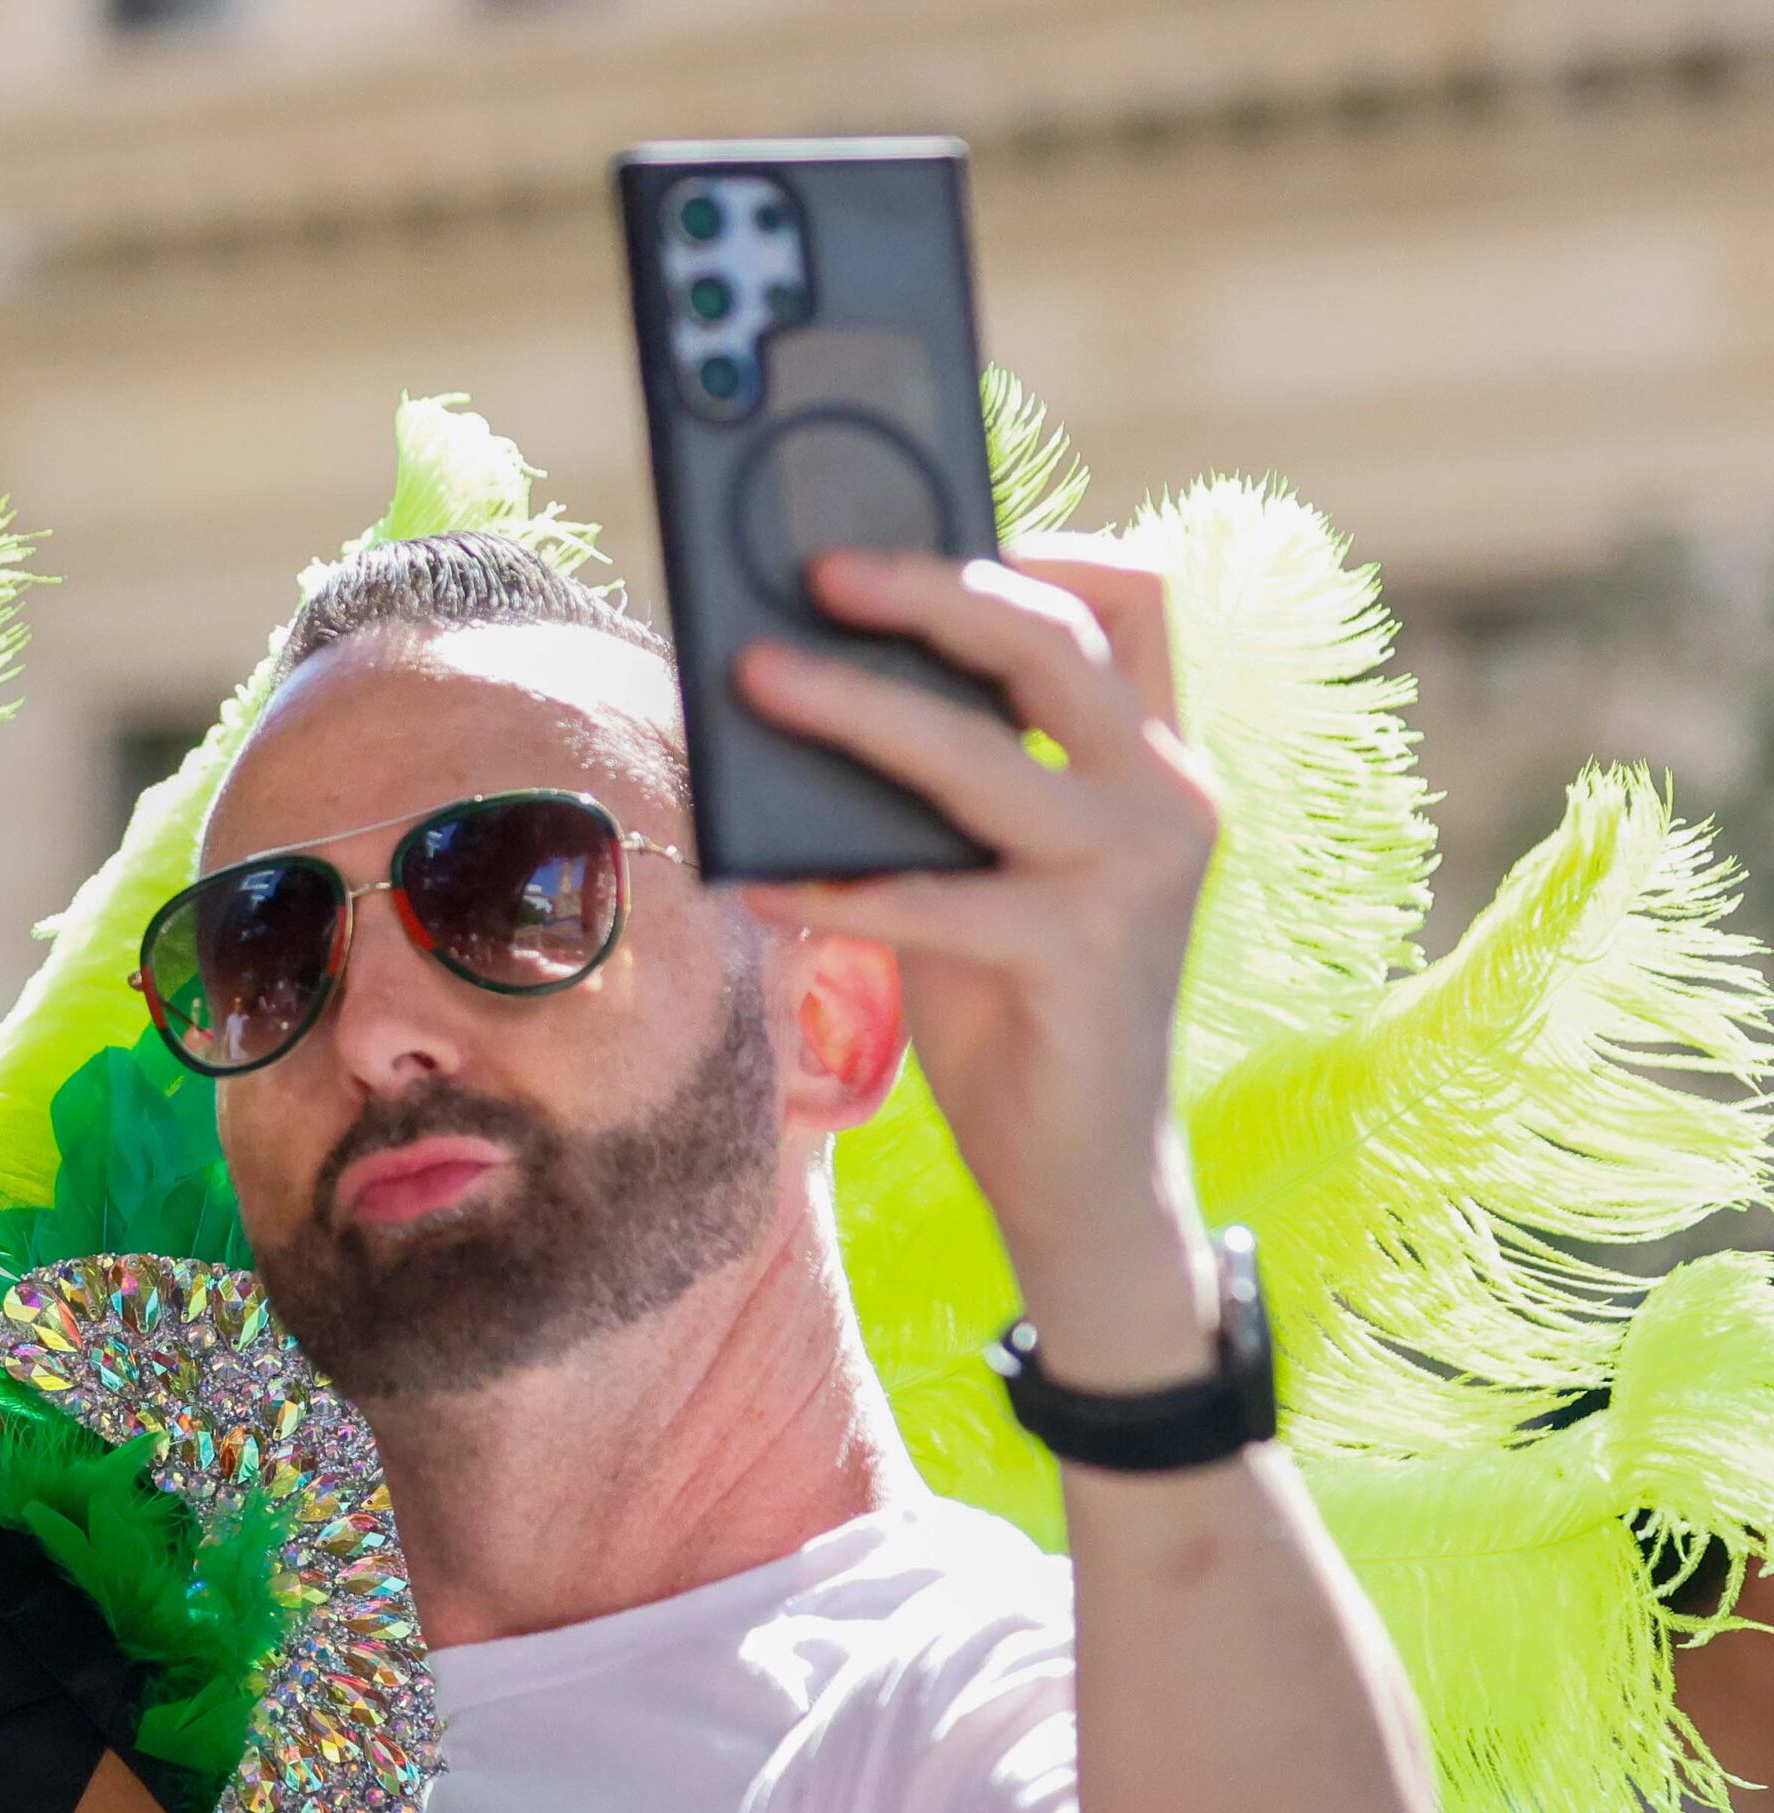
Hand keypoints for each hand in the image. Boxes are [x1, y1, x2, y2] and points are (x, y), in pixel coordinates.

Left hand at [730, 538, 1227, 1387]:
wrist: (1085, 1170)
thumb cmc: (1017, 1003)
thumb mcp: (988, 865)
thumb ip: (950, 781)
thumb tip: (812, 675)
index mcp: (1158, 760)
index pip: (1135, 599)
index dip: (1040, 544)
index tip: (929, 532)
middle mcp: (1168, 799)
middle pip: (1057, 640)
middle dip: (931, 589)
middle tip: (817, 570)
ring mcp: (1133, 876)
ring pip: (982, 754)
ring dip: (856, 711)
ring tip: (756, 681)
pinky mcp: (1079, 956)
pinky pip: (929, 899)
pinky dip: (831, 885)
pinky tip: (754, 877)